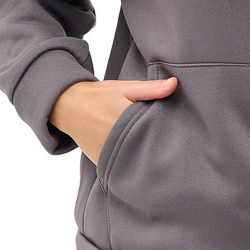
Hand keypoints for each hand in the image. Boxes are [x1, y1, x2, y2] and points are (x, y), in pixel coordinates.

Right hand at [48, 76, 178, 161]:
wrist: (68, 107)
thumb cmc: (99, 95)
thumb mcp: (125, 88)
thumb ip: (150, 88)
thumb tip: (174, 83)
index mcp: (123, 120)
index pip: (152, 132)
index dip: (167, 134)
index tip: (181, 136)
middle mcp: (113, 141)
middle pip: (145, 149)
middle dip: (158, 147)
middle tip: (175, 149)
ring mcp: (106, 154)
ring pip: (133, 160)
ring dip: (144, 157)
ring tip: (158, 155)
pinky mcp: (101, 162)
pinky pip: (120, 165)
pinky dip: (130, 162)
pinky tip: (140, 158)